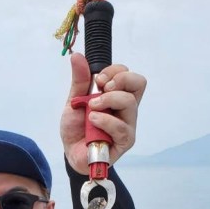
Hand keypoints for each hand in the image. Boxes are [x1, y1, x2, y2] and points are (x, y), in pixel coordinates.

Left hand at [60, 52, 146, 174]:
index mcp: (119, 96)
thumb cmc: (77, 128)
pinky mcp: (124, 143)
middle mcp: (127, 110)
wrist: (71, 152)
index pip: (130, 75)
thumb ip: (79, 80)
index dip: (116, 71)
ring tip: (91, 109)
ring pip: (129, 103)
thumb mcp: (74, 100)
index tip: (98, 79)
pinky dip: (105, 121)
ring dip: (108, 101)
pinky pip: (121, 128)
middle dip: (118, 80)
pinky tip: (93, 122)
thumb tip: (77, 56)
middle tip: (101, 90)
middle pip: (138, 83)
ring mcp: (128, 126)